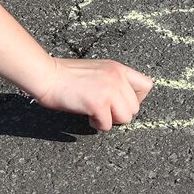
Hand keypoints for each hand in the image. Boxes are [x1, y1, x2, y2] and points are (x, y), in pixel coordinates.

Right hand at [30, 57, 154, 130]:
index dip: (136, 98)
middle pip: (135, 107)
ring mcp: (109, 90)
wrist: (47, 75)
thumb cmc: (65, 75)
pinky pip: (108, 125)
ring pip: (125, 118)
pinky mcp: (98, 103)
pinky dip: (96, 124)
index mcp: (118, 68)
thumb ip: (112, 81)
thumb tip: (122, 102)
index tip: (120, 102)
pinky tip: (86, 115)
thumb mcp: (97, 70)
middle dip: (119, 113)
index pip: (146, 85)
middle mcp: (117, 77)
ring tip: (95, 113)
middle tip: (103, 110)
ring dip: (110, 120)